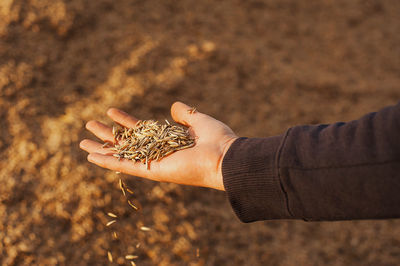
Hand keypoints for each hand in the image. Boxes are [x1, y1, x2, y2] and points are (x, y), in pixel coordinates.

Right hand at [79, 102, 237, 190]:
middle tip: (89, 125)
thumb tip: (174, 106)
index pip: (141, 129)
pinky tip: (91, 155)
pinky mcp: (151, 171)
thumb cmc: (216, 139)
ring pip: (121, 154)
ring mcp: (153, 162)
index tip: (110, 111)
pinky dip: (108, 161)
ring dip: (102, 148)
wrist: (224, 157)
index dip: (125, 120)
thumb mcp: (198, 120)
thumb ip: (185, 113)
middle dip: (108, 134)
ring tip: (82, 141)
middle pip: (127, 142)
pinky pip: (125, 166)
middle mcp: (158, 152)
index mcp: (167, 140)